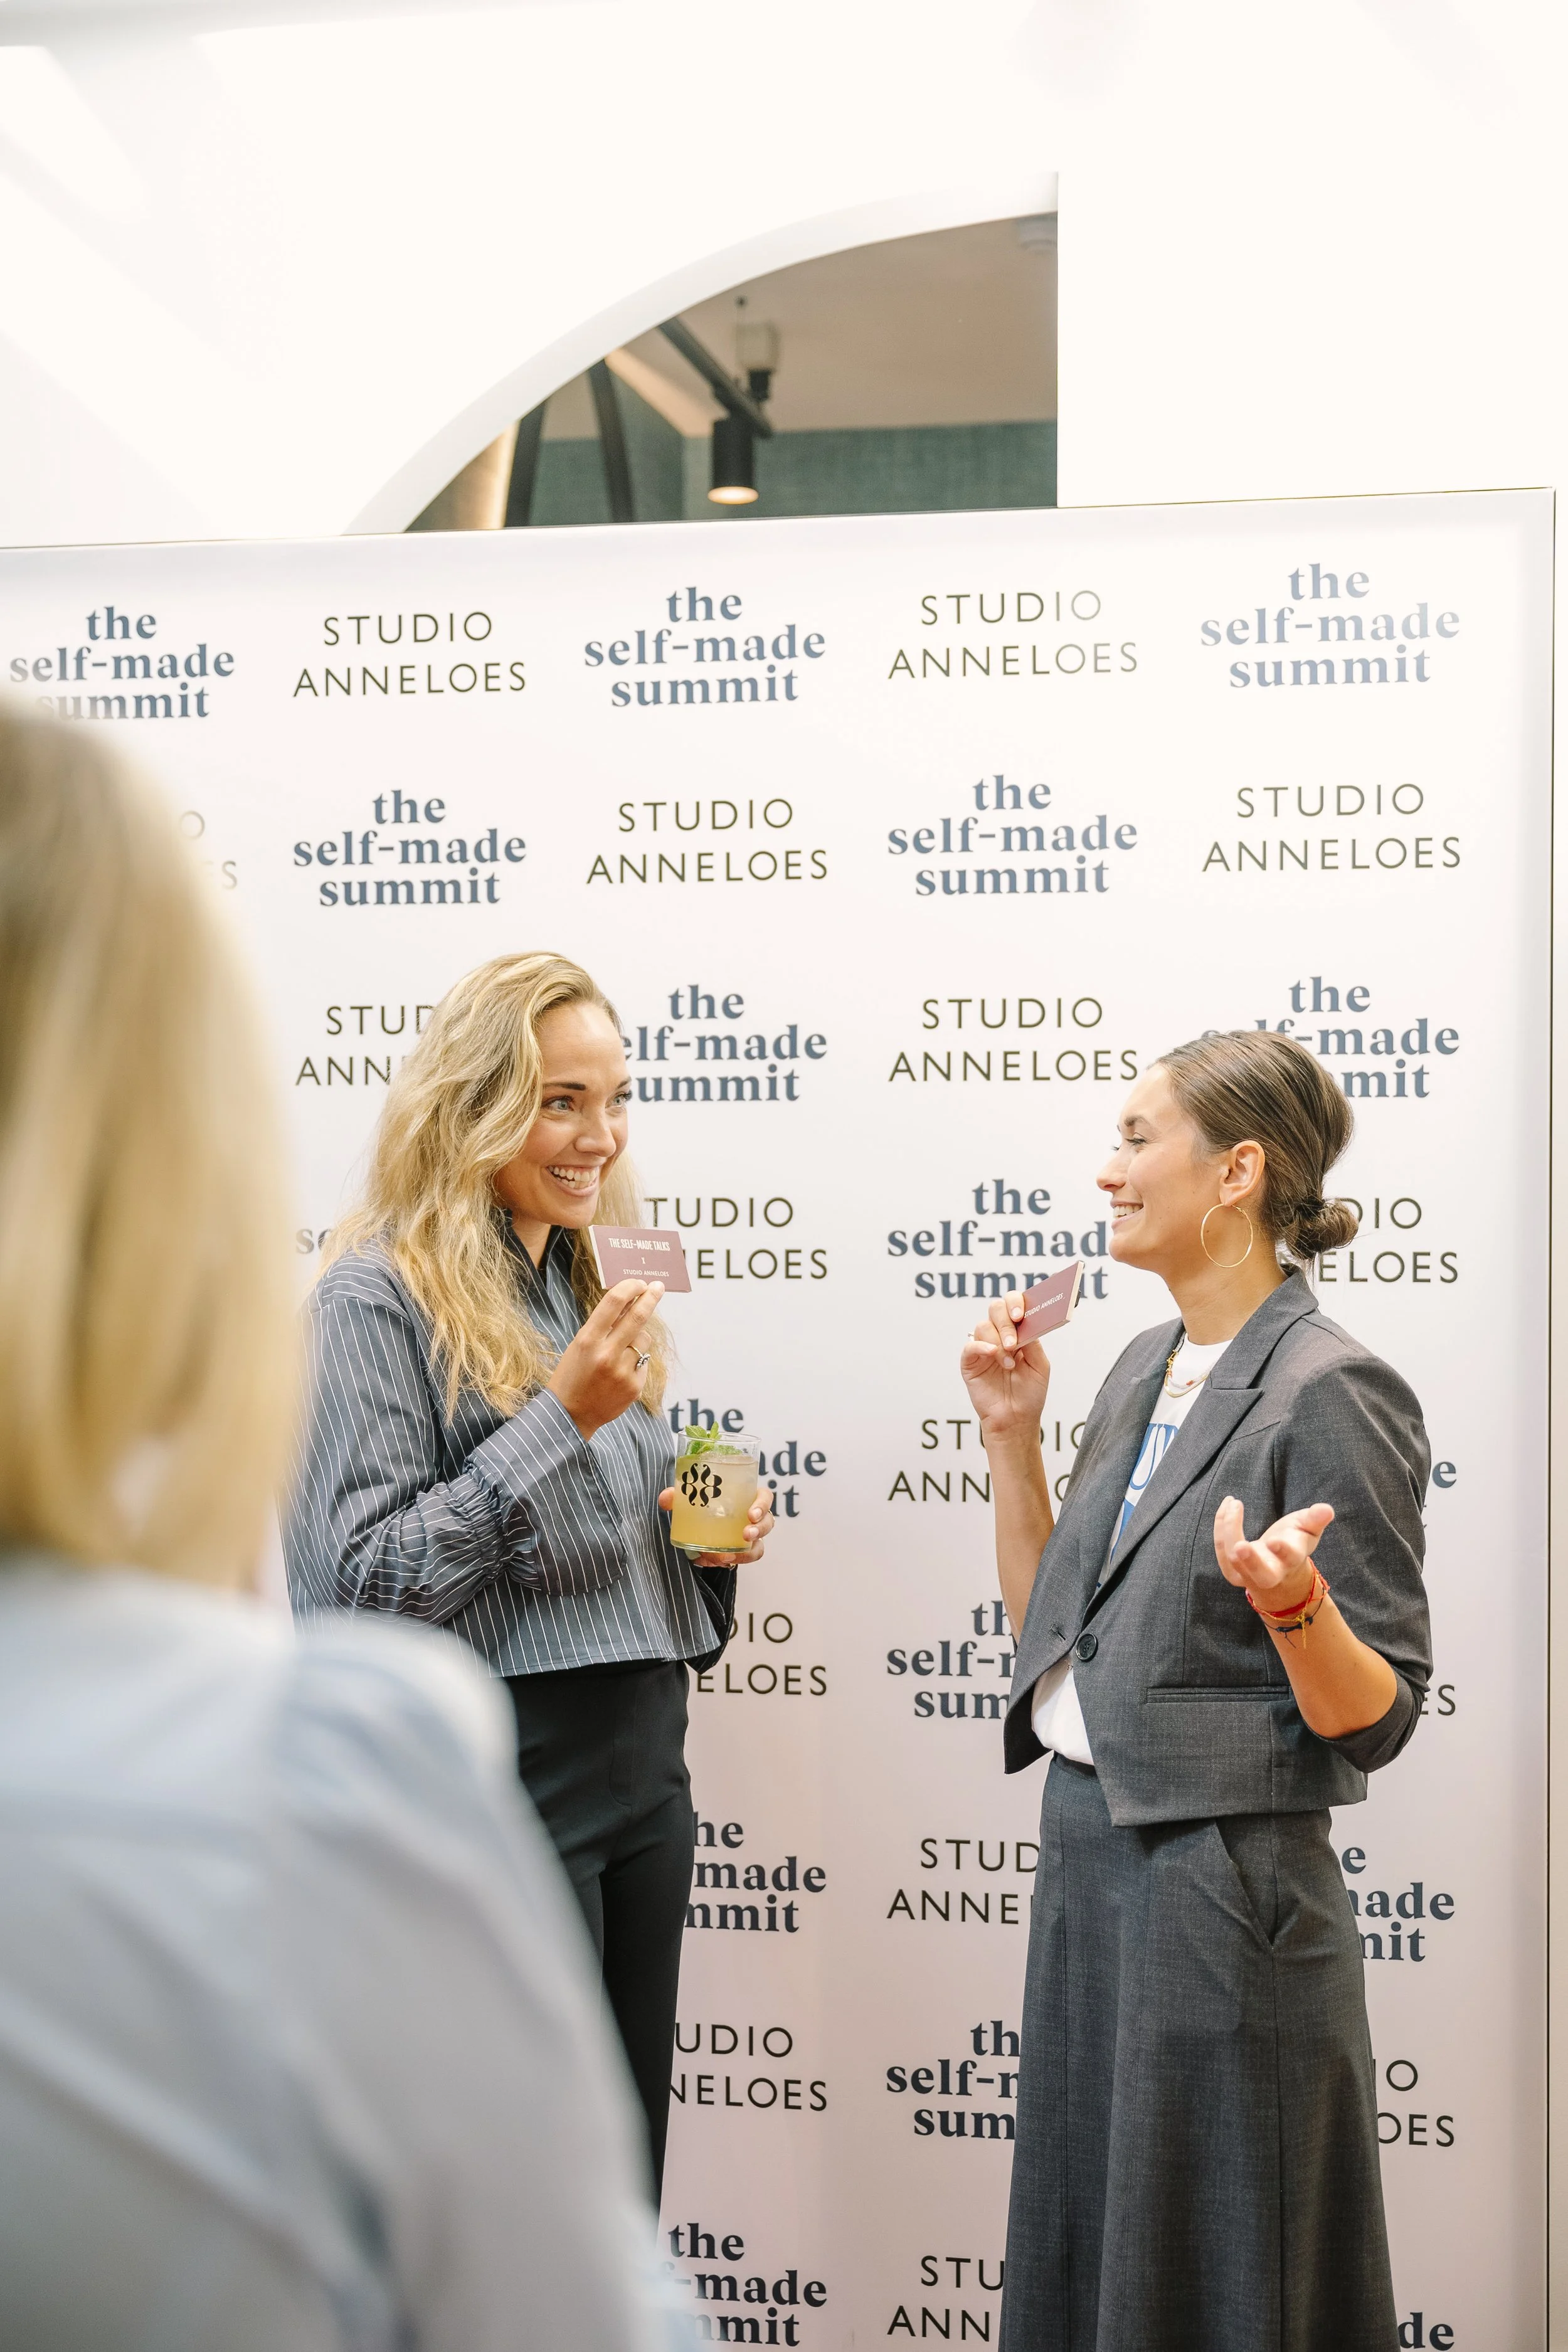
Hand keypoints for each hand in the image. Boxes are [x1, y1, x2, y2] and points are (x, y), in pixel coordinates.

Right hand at [547, 1279, 663, 1438]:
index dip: (630, 1287)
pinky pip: (644, 1362)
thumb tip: (628, 1301)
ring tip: (621, 1351)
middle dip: (651, 1298)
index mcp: (587, 1340)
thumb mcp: (580, 1345)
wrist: (570, 1415)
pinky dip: (636, 1361)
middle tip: (658, 1286)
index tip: (640, 1282)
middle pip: (638, 1316)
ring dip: (638, 1337)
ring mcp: (622, 1372)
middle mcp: (606, 1354)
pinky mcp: (634, 1387)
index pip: (613, 1303)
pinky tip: (620, 1373)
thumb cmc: (572, 1375)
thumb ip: (603, 1326)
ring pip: (644, 1339)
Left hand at [658, 1486, 774, 1566]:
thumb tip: (665, 1497)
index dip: (762, 1505)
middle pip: (768, 1523)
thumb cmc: (703, 1507)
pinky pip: (742, 1560)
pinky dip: (730, 1562)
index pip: (765, 1497)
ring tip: (728, 1555)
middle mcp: (752, 1518)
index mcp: (746, 1498)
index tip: (751, 1514)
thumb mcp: (691, 1500)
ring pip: (759, 1546)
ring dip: (747, 1552)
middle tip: (745, 1534)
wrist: (698, 1528)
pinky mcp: (740, 1553)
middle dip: (759, 1529)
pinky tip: (714, 1561)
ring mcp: (749, 1538)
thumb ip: (678, 1497)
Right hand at [960, 1290, 1050, 1445]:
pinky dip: (981, 1346)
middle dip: (1006, 1322)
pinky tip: (992, 1354)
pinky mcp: (970, 1362)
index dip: (1016, 1303)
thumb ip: (1033, 1342)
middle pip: (996, 1308)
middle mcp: (1000, 1335)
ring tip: (1008, 1363)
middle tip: (1014, 1342)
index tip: (1020, 1315)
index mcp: (1018, 1332)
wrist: (1016, 1420)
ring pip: (983, 1325)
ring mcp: (983, 1347)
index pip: (1014, 1304)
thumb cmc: (1029, 1394)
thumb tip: (1026, 1322)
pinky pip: (970, 1345)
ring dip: (998, 1342)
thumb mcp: (1040, 1366)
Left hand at [1213, 1497, 1331, 1614]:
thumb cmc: (1294, 1544)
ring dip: (1229, 1530)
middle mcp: (1271, 1572)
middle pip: (1261, 1573)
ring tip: (1234, 1503)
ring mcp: (1249, 1575)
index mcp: (1292, 1560)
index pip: (1290, 1557)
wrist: (1281, 1574)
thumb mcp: (1308, 1530)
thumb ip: (1316, 1519)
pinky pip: (1221, 1551)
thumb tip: (1327, 1509)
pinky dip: (1221, 1527)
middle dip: (1251, 1561)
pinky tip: (1227, 1506)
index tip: (1275, 1540)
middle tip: (1240, 1547)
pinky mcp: (1233, 1572)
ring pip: (1234, 1560)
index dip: (1283, 1550)